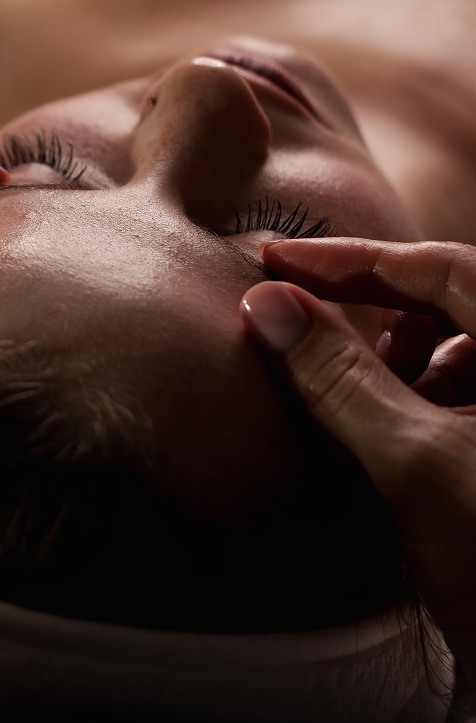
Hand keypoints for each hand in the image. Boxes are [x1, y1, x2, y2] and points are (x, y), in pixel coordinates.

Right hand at [239, 238, 475, 694]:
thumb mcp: (416, 464)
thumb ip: (340, 374)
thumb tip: (267, 303)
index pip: (444, 267)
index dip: (352, 258)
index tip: (274, 259)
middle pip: (459, 304)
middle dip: (376, 316)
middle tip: (298, 329)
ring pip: (468, 355)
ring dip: (402, 368)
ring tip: (351, 405)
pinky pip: (475, 404)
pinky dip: (427, 410)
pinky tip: (391, 447)